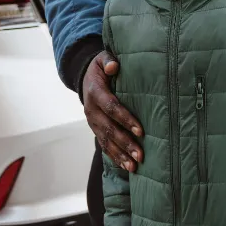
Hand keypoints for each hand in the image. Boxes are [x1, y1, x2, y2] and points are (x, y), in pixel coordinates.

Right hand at [82, 50, 142, 170]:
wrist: (85, 77)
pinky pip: (104, 145)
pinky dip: (114, 156)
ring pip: (106, 141)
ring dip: (120, 154)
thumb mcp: (102, 59)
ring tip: (134, 167)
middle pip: (109, 129)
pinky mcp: (95, 129)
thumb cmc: (100, 68)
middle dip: (125, 143)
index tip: (140, 131)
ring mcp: (92, 122)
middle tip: (140, 155)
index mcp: (95, 92)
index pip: (111, 108)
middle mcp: (91, 110)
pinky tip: (125, 166)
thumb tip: (114, 66)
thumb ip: (108, 61)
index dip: (125, 119)